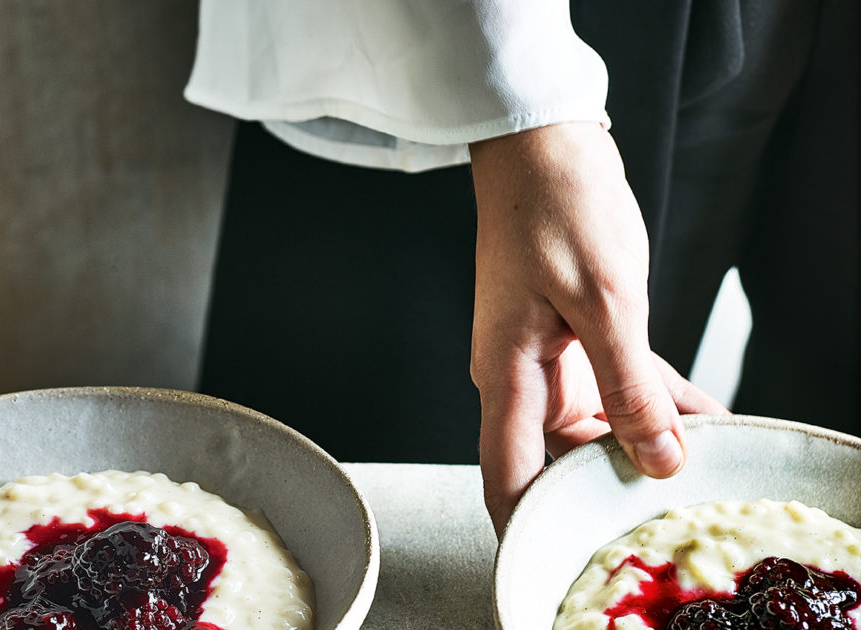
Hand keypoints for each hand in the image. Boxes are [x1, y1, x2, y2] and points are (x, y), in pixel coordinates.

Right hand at [468, 122, 727, 536]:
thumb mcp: (608, 303)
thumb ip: (631, 389)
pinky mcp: (568, 339)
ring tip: (703, 454)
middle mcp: (517, 378)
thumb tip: (660, 460)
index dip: (527, 532)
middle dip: (613, 485)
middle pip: (559, 459)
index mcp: (505, 377)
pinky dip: (653, 401)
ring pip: (594, 426)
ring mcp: (542, 360)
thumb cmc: (556, 209)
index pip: (506, 478)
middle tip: (675, 502)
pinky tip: (701, 413)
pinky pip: (613, 387)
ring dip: (644, 440)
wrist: (542, 146)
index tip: (560, 562)